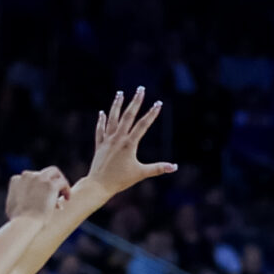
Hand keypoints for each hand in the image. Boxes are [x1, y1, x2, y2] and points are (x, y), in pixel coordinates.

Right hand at [4, 165, 71, 222]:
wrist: (24, 223)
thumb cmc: (18, 221)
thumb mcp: (13, 207)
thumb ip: (18, 199)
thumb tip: (26, 202)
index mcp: (16, 180)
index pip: (29, 178)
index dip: (38, 188)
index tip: (42, 199)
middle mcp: (27, 176)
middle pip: (41, 173)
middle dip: (48, 181)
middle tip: (55, 192)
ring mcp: (39, 178)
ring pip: (54, 172)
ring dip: (59, 181)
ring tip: (64, 193)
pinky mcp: (50, 185)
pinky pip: (62, 182)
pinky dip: (66, 189)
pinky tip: (67, 198)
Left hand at [79, 88, 175, 203]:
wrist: (99, 185)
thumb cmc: (121, 180)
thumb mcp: (141, 173)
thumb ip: (158, 168)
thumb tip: (174, 167)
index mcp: (129, 144)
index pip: (143, 125)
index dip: (151, 114)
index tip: (158, 103)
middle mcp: (118, 139)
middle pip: (128, 116)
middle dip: (135, 101)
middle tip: (140, 89)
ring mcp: (108, 140)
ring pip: (112, 118)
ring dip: (117, 105)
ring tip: (120, 93)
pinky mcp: (100, 145)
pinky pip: (100, 130)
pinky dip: (101, 121)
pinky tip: (102, 112)